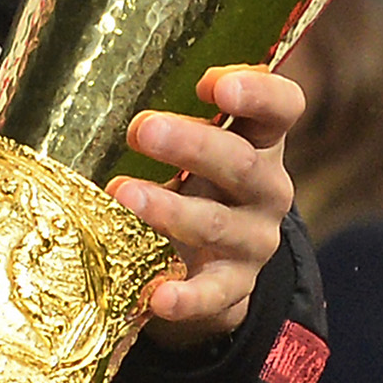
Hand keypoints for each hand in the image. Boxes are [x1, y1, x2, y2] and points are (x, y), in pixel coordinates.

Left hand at [124, 66, 301, 346]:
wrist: (213, 265)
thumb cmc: (196, 182)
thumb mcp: (197, 144)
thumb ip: (175, 115)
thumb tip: (100, 85)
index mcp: (261, 142)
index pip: (282, 108)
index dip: (257, 93)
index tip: (212, 84)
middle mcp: (267, 188)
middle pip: (241, 163)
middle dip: (192, 144)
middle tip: (142, 128)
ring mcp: (253, 240)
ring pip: (217, 223)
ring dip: (170, 209)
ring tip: (122, 193)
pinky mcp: (233, 286)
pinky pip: (213, 294)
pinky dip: (186, 298)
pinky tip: (157, 298)